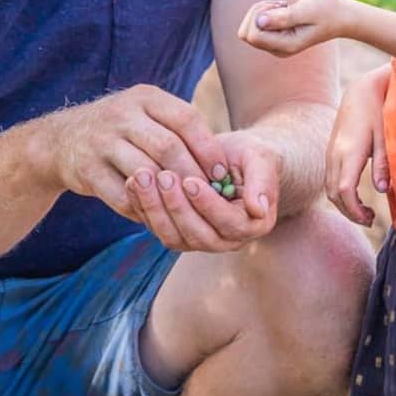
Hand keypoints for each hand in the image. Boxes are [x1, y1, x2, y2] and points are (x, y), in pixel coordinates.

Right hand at [46, 84, 229, 221]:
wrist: (62, 139)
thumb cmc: (121, 129)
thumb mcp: (146, 113)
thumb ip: (179, 129)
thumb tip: (223, 167)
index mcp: (145, 97)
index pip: (187, 119)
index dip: (209, 148)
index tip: (223, 175)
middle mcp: (122, 114)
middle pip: (168, 147)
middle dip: (193, 176)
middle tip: (210, 199)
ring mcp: (102, 141)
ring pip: (146, 172)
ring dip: (169, 195)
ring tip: (186, 210)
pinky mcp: (87, 169)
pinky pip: (122, 195)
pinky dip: (142, 209)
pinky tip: (156, 216)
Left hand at [124, 128, 280, 251]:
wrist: (232, 157)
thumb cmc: (250, 156)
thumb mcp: (261, 159)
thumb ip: (263, 182)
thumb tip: (259, 209)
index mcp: (252, 225)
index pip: (229, 223)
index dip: (208, 205)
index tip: (189, 180)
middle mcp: (226, 240)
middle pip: (198, 235)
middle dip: (177, 207)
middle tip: (161, 176)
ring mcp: (199, 239)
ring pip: (173, 236)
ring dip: (154, 208)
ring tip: (141, 177)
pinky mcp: (177, 231)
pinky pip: (157, 226)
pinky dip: (142, 206)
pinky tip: (132, 181)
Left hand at [236, 0, 348, 56]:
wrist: (340, 17)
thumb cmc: (327, 11)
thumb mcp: (307, 11)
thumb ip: (284, 18)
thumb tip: (260, 22)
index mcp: (285, 47)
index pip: (252, 36)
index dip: (258, 16)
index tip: (281, 6)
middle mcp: (277, 49)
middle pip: (245, 34)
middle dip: (256, 13)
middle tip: (280, 5)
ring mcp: (275, 44)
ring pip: (248, 28)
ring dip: (261, 10)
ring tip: (285, 6)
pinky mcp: (275, 36)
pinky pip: (255, 24)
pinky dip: (264, 11)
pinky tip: (284, 8)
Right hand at [326, 64, 390, 225]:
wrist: (360, 91)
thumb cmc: (378, 112)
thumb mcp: (386, 136)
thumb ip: (383, 163)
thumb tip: (381, 190)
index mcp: (349, 152)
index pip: (344, 190)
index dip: (355, 210)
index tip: (371, 219)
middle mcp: (335, 154)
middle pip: (333, 194)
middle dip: (350, 212)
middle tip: (370, 220)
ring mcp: (330, 153)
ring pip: (328, 188)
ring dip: (344, 205)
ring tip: (366, 212)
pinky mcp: (331, 152)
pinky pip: (329, 179)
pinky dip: (340, 194)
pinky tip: (357, 197)